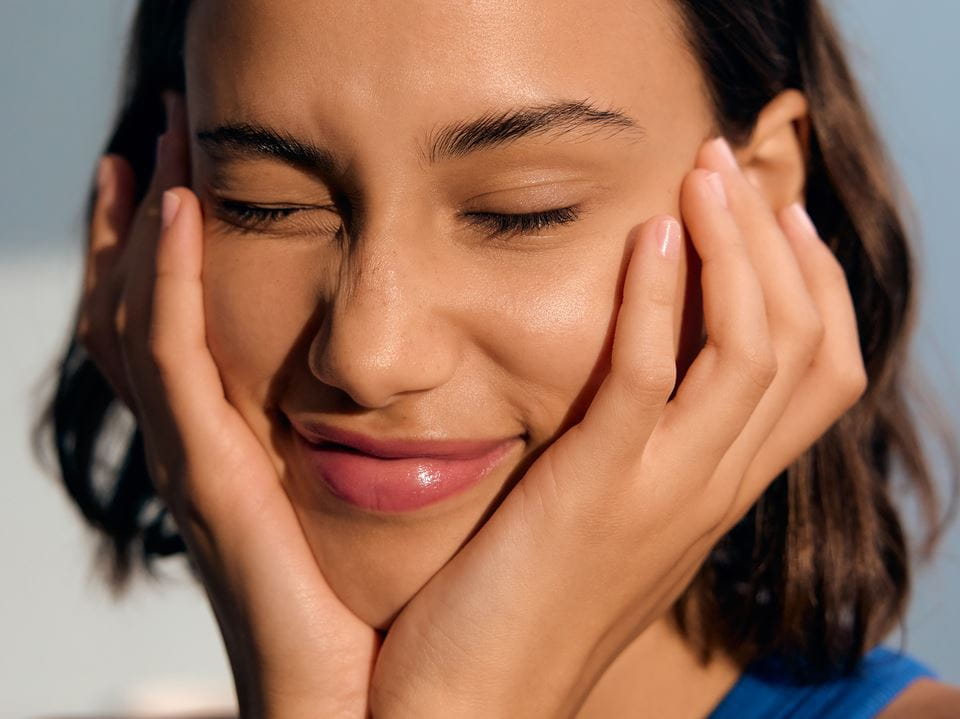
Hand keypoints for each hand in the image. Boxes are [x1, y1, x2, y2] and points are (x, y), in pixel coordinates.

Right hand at [78, 94, 379, 718]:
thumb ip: (401, 434)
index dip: (176, 252)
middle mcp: (210, 451)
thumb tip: (442, 374)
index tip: (193, 170)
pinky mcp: (214, 483)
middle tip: (159, 133)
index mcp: (251, 452)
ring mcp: (200, 466)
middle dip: (141, 221)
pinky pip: (173, 365)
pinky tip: (177, 213)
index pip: (192, 329)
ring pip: (139, 324)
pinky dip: (163, 287)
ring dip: (139, 232)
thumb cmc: (411, 606)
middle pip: (146, 313)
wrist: (403, 709)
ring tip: (153, 148)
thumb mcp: (405, 499)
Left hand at [369, 136, 866, 717]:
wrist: (476, 702)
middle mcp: (712, 489)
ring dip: (733, 249)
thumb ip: (645, 448)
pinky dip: (660, 302)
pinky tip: (648, 238)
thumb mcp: (614, 516)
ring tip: (702, 174)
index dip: (816, 287)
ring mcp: (664, 492)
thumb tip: (642, 370)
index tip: (781, 216)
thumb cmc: (530, 602)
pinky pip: (650, 380)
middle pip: (801, 347)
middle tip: (734, 165)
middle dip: (778, 243)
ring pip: (749, 351)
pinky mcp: (597, 491)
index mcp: (719, 491)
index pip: (819, 376)